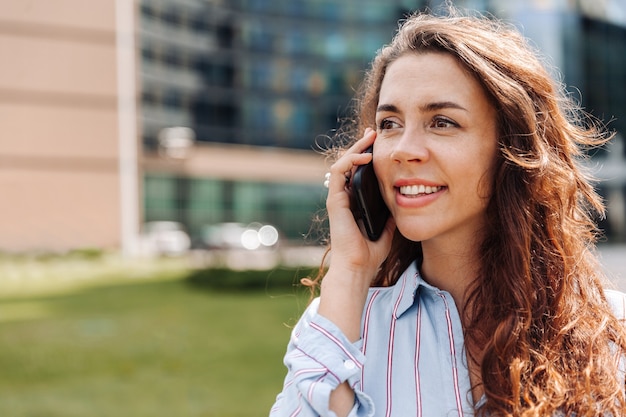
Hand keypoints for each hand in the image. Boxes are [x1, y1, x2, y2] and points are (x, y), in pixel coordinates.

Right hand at [325, 128, 394, 281]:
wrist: (358, 267)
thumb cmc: (370, 253)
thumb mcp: (387, 229)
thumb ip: (390, 216)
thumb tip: (402, 204)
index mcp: (354, 202)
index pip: (357, 172)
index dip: (366, 156)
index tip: (379, 143)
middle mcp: (343, 197)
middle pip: (349, 164)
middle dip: (361, 146)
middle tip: (373, 132)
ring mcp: (337, 198)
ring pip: (342, 163)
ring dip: (355, 148)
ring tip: (370, 139)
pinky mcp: (335, 200)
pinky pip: (339, 172)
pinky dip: (350, 160)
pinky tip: (365, 156)